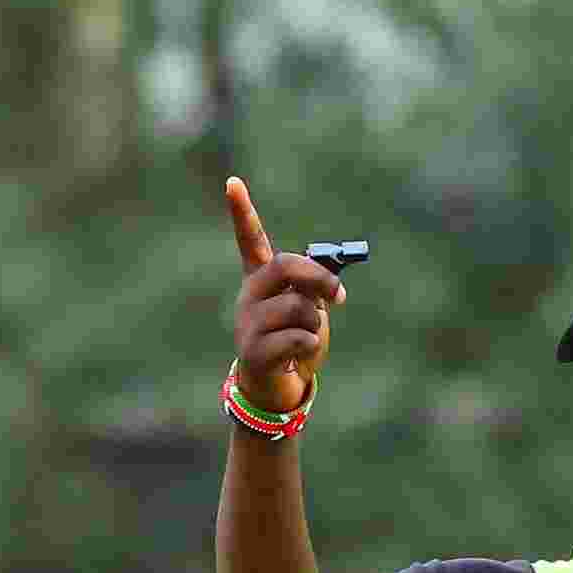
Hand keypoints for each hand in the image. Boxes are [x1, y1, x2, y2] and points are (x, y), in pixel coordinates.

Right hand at [224, 176, 343, 418]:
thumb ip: (314, 290)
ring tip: (308, 339)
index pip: (250, 241)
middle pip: (284, 266)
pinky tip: (301, 355)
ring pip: (299, 307)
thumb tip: (327, 283)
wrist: (277, 389)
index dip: (242, 212)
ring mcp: (248, 323)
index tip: (233, 183)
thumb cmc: (295, 343)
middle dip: (319, 278)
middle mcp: (249, 296)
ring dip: (317, 323)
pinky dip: (311, 345)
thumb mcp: (309, 310)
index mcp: (261, 281)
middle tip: (340, 296)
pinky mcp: (254, 351)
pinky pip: (298, 337)